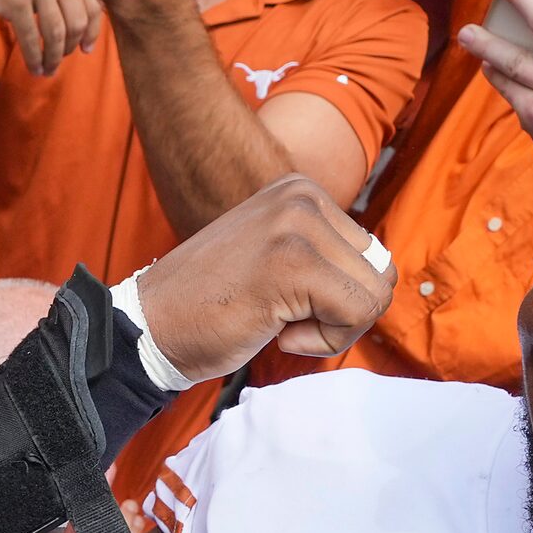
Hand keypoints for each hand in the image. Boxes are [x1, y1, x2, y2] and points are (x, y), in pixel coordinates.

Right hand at [0, 0, 102, 73]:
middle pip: (77, 23)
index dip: (93, 32)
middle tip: (61, 58)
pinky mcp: (15, 1)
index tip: (86, 48)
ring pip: (56, 34)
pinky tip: (34, 68)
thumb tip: (82, 6)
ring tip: (48, 70)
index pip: (94, 4)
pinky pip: (31, 38)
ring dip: (53, 58)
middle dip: (71, 47)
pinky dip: (34, 59)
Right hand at [133, 175, 393, 371]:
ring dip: (335, 328)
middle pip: (381, 272)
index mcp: (299, 190)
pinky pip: (357, 312)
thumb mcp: (274, 256)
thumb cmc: (210, 307)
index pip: (371, 254)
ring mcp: (296, 226)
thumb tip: (384, 274)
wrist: (149, 327)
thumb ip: (323, 253)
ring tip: (281, 325)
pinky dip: (324, 341)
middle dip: (343, 313)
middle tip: (286, 320)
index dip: (339, 297)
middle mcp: (301, 197)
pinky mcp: (294, 263)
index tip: (285, 303)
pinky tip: (278, 333)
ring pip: (375, 293)